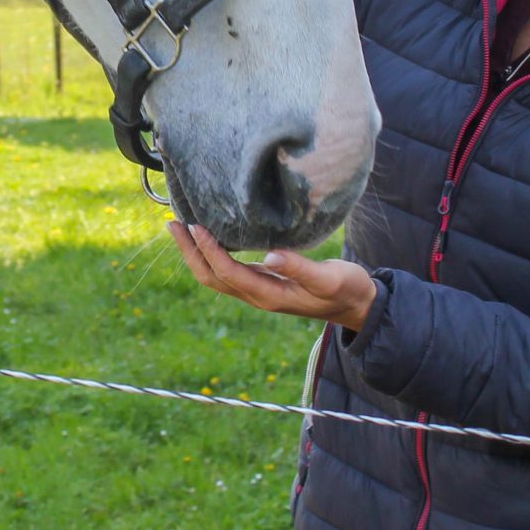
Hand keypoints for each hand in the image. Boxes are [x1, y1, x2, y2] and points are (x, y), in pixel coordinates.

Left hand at [167, 222, 379, 332]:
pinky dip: (211, 254)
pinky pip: (227, 271)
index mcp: (270, 295)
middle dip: (189, 252)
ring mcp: (259, 291)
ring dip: (195, 253)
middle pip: (211, 277)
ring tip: (180, 228)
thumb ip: (301, 268)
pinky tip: (209, 237)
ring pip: (216, 276)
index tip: (195, 226)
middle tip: (172, 224)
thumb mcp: (329, 278)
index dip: (210, 251)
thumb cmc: (346, 289)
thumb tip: (270, 255)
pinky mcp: (263, 283)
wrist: (357, 305)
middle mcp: (258, 296)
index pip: (229, 273)